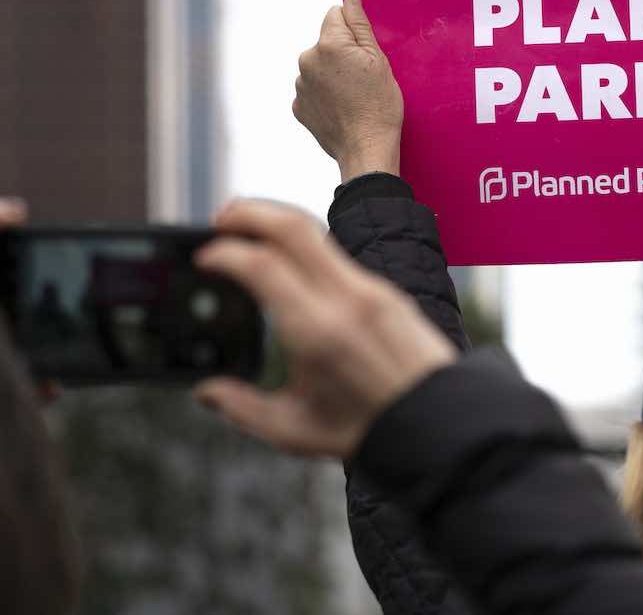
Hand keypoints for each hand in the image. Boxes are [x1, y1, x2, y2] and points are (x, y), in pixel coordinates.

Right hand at [193, 199, 455, 457]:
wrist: (439, 420)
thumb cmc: (366, 430)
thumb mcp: (294, 430)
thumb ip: (241, 408)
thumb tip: (205, 392)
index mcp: (318, 332)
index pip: (264, 265)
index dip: (225, 252)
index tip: (204, 257)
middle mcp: (347, 300)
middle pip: (293, 226)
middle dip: (248, 212)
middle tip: (218, 219)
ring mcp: (372, 290)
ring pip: (319, 233)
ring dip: (277, 223)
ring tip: (247, 233)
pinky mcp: (386, 291)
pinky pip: (338, 255)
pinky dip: (304, 248)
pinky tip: (288, 264)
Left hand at [294, 0, 404, 181]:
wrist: (366, 149)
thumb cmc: (380, 105)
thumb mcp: (378, 60)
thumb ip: (359, 24)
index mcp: (328, 44)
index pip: (335, 15)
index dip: (354, 31)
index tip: (364, 53)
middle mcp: (307, 60)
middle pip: (326, 42)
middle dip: (341, 53)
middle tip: (362, 78)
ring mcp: (300, 85)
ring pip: (318, 66)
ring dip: (332, 75)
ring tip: (353, 96)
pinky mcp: (298, 106)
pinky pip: (312, 89)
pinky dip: (325, 95)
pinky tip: (342, 108)